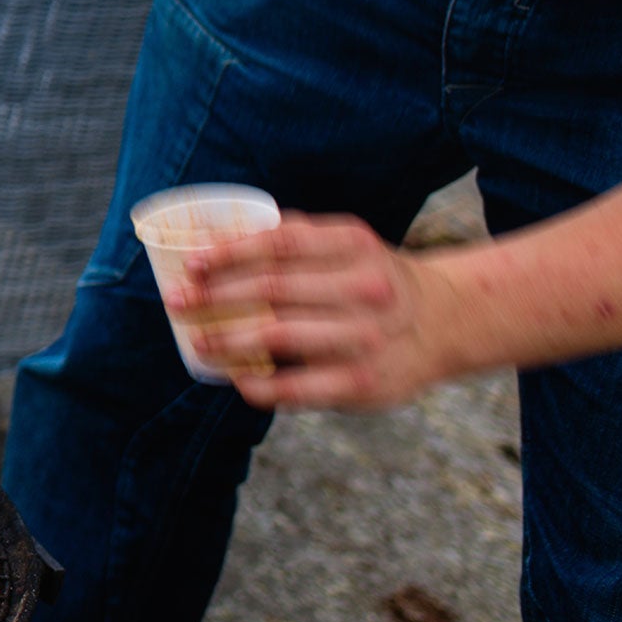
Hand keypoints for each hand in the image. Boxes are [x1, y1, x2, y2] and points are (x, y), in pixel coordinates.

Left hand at [164, 212, 455, 410]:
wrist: (444, 320)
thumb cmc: (371, 274)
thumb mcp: (346, 241)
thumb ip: (293, 235)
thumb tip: (216, 233)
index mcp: (354, 243)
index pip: (281, 245)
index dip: (230, 252)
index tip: (191, 262)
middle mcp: (365, 288)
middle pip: (274, 289)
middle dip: (215, 296)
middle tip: (176, 300)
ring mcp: (367, 338)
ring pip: (281, 337)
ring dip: (229, 340)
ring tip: (197, 340)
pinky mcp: (366, 384)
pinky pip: (301, 388)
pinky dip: (262, 385)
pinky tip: (236, 380)